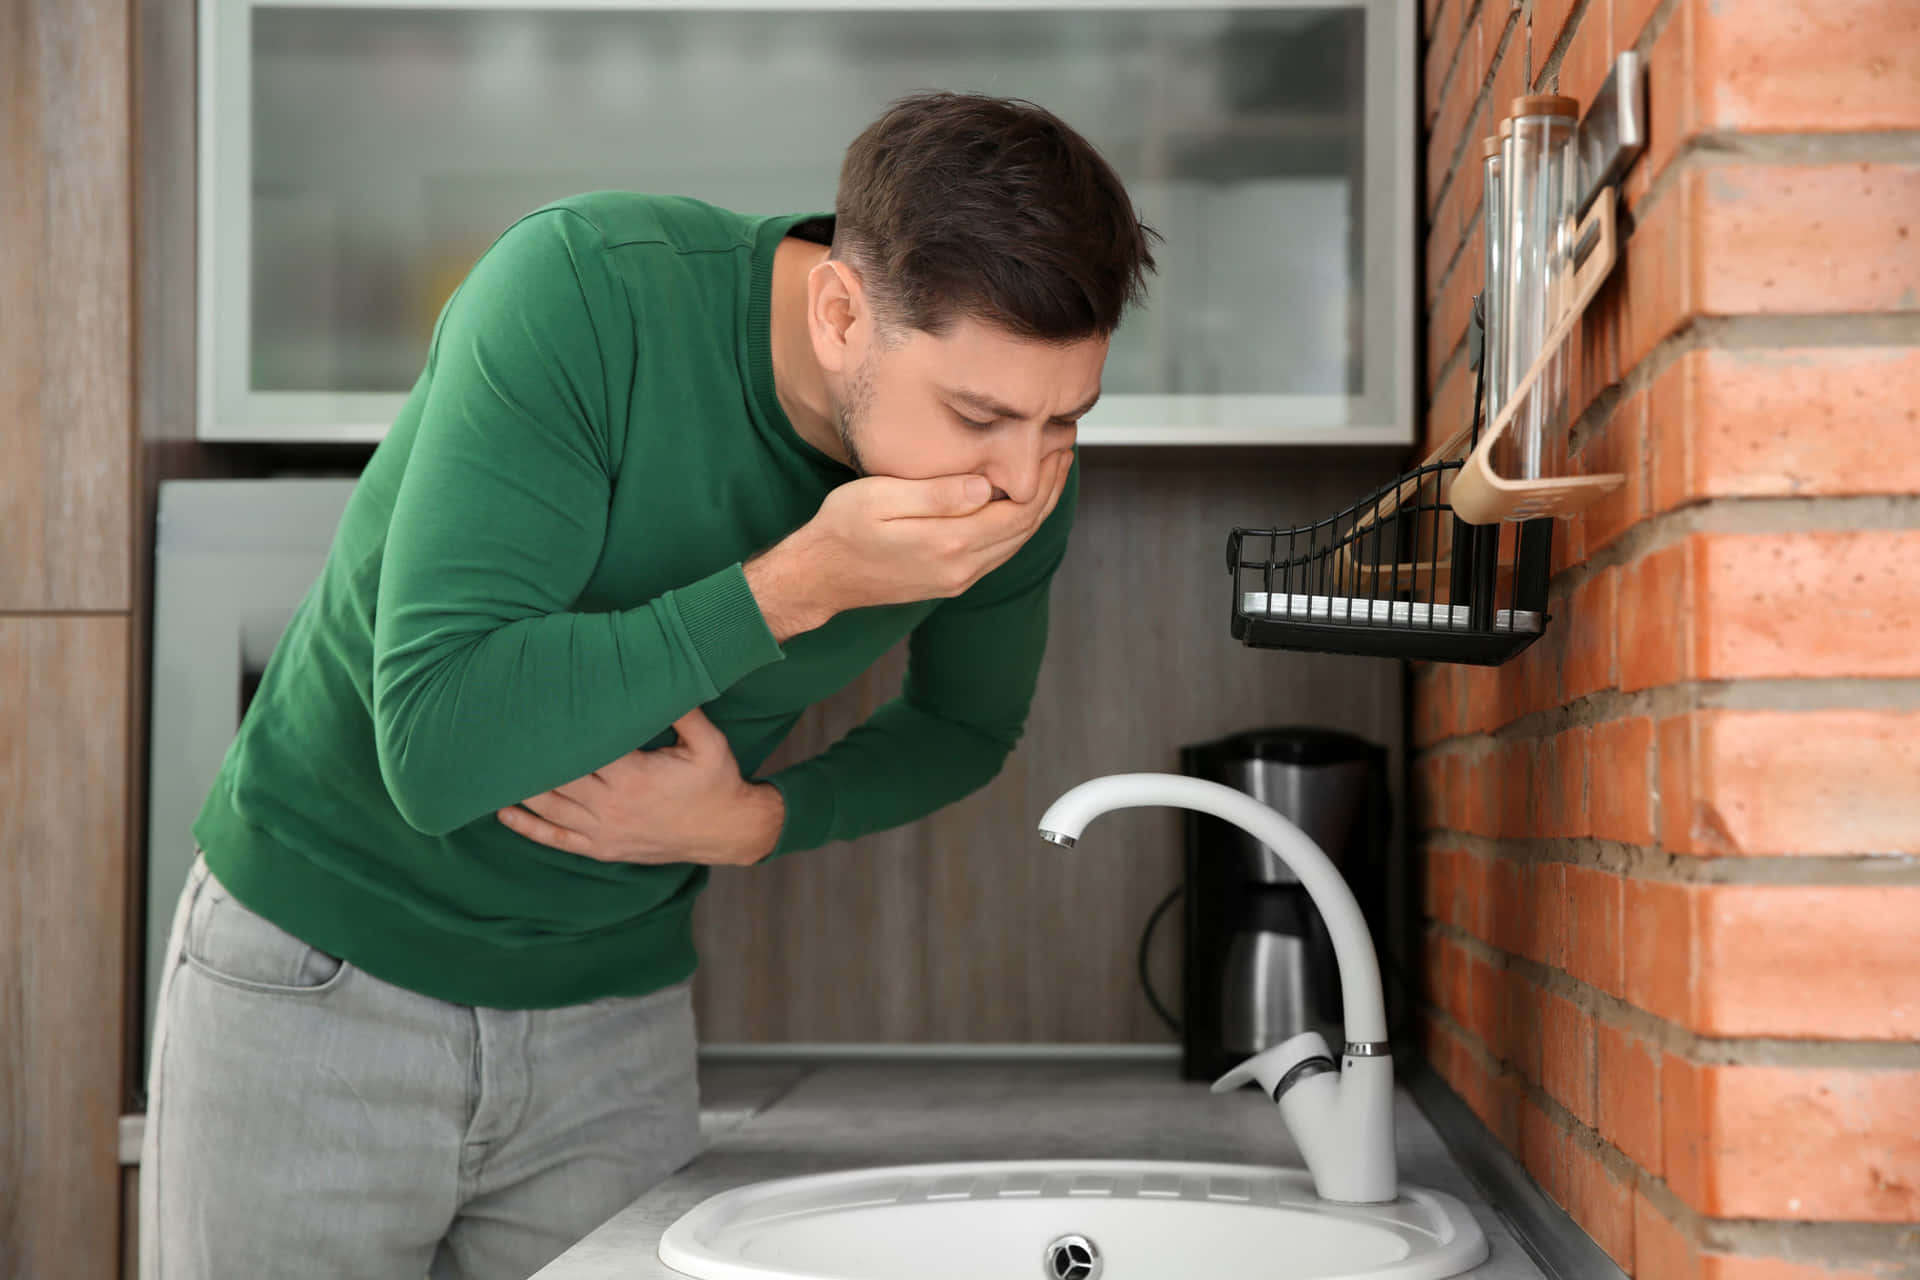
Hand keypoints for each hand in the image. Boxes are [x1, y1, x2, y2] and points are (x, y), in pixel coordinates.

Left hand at [496, 709, 783, 866]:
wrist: (729, 831)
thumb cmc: (717, 781)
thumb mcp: (709, 742)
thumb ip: (682, 710)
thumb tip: (663, 669)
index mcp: (634, 776)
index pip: (582, 747)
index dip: (555, 728)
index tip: (532, 706)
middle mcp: (611, 806)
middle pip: (556, 775)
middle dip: (530, 753)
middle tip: (500, 728)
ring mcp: (603, 831)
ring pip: (549, 806)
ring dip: (520, 785)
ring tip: (493, 762)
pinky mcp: (601, 848)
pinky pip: (555, 839)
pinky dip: (527, 826)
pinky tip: (504, 811)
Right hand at [745, 447, 1072, 638]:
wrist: (821, 576)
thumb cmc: (843, 528)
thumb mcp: (881, 499)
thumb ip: (936, 495)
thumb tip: (988, 486)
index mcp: (949, 543)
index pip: (1019, 509)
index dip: (1044, 476)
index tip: (1056, 441)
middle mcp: (962, 567)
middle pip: (1026, 527)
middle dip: (1051, 487)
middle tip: (1064, 448)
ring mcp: (958, 578)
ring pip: (1016, 543)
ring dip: (1040, 506)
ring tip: (1053, 470)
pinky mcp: (951, 581)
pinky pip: (999, 553)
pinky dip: (1019, 525)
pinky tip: (1020, 502)